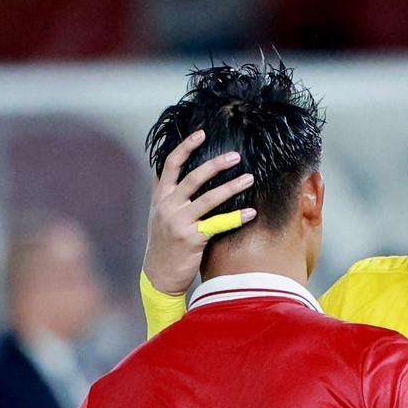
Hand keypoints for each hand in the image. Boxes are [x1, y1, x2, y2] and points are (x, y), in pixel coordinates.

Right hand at [143, 130, 257, 294]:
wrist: (158, 274)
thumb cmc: (163, 242)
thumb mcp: (157, 215)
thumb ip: (162, 193)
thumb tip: (161, 171)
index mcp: (160, 197)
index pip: (171, 164)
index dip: (186, 147)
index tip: (201, 133)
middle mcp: (168, 206)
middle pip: (193, 177)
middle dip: (216, 164)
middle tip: (236, 156)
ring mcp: (180, 222)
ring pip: (209, 199)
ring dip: (231, 187)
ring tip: (249, 178)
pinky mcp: (192, 238)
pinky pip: (218, 224)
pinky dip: (236, 217)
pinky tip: (251, 212)